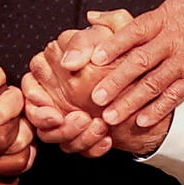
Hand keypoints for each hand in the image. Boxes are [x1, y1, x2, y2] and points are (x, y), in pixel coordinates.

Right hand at [25, 12, 172, 159]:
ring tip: (98, 127)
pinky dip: (90, 146)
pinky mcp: (80, 132)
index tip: (53, 108)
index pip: (31, 82)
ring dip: (71, 135)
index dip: (36, 98)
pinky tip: (107, 140)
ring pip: (51, 134)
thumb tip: (68, 61)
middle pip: (34, 112)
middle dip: (49, 122)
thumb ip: (86, 42)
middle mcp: (55, 91)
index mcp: (55, 66)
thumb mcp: (112, 38)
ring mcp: (65, 113)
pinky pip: (74, 146)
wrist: (153, 86)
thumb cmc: (129, 56)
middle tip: (72, 120)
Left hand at [63, 0, 183, 132]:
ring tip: (111, 116)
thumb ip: (150, 18)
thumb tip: (113, 21)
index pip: (134, 32)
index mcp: (167, 18)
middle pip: (139, 63)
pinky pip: (175, 96)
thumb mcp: (180, 3)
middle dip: (115, 82)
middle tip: (95, 98)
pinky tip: (142, 121)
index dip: (114, 46)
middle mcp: (175, 40)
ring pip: (153, 85)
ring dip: (130, 102)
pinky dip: (158, 110)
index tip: (95, 58)